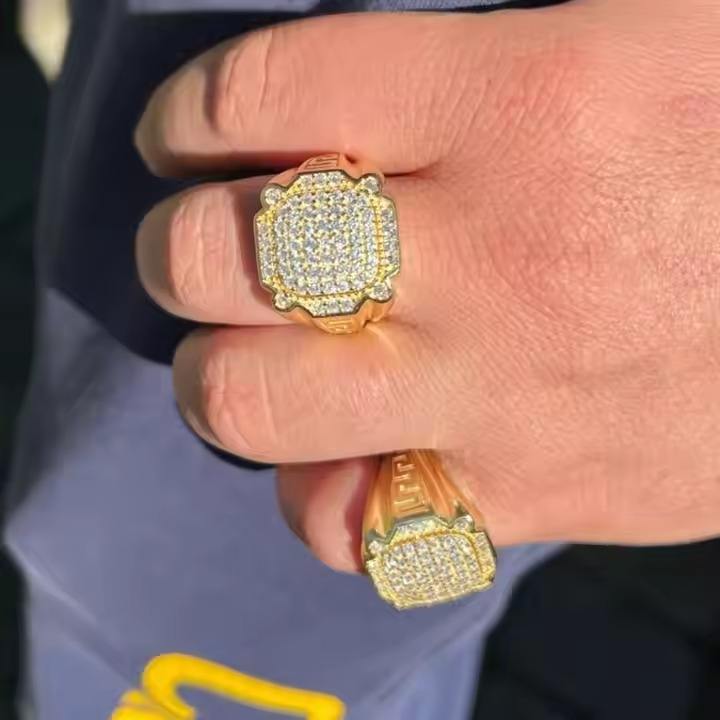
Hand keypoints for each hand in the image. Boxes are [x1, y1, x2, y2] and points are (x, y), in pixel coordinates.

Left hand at [135, 1, 719, 571]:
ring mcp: (504, 394)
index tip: (178, 139)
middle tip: (196, 248)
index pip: (267, 92)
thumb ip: (474, 69)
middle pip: (230, 256)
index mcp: (525, 97)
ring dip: (217, 377)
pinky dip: (319, 490)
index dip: (189, 115)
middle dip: (179, 250)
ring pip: (258, 401)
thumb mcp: (635, 46)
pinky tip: (344, 453)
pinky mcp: (530, 496)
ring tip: (236, 355)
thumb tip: (339, 108)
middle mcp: (498, 254)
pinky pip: (353, 523)